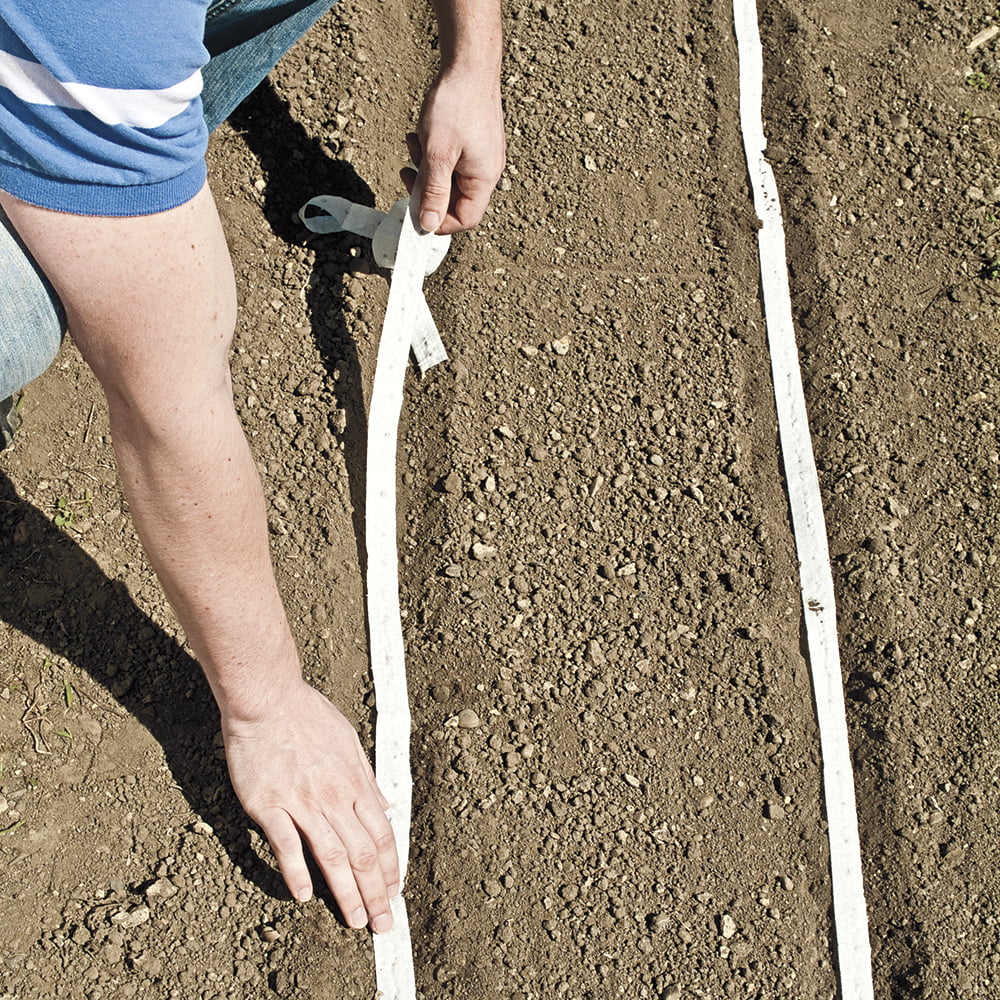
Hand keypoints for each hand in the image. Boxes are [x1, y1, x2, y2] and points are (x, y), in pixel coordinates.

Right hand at [221, 679, 398, 931]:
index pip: (381, 834)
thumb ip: (366, 776)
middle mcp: (334, 795)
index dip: (389, 867)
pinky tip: (303, 895)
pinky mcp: (269, 804)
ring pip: (332, 855)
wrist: (268, 698)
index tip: (393, 892)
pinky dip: (296, 872)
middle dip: (376, 891)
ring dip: (347, 892)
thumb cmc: (306, 714)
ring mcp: (302, 801)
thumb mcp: (349, 740)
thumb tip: (384, 804)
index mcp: (355, 781)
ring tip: (356, 920)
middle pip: (362, 852)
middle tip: (383, 922)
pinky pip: (286, 844)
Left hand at [401, 68, 505, 234]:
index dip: (440, 222)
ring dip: (427, 169)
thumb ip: (433, 192)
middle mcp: (487, 170)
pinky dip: (433, 154)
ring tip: (413, 147)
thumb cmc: (457, 104)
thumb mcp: (437, 153)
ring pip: (450, 178)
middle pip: (456, 199)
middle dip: (428, 189)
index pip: (465, 218)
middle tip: (407, 174)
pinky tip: (420, 136)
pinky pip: (452, 160)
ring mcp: (482, 156)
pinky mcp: (474, 142)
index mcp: (484, 178)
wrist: (470, 64)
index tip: (417, 213)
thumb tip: (428, 224)